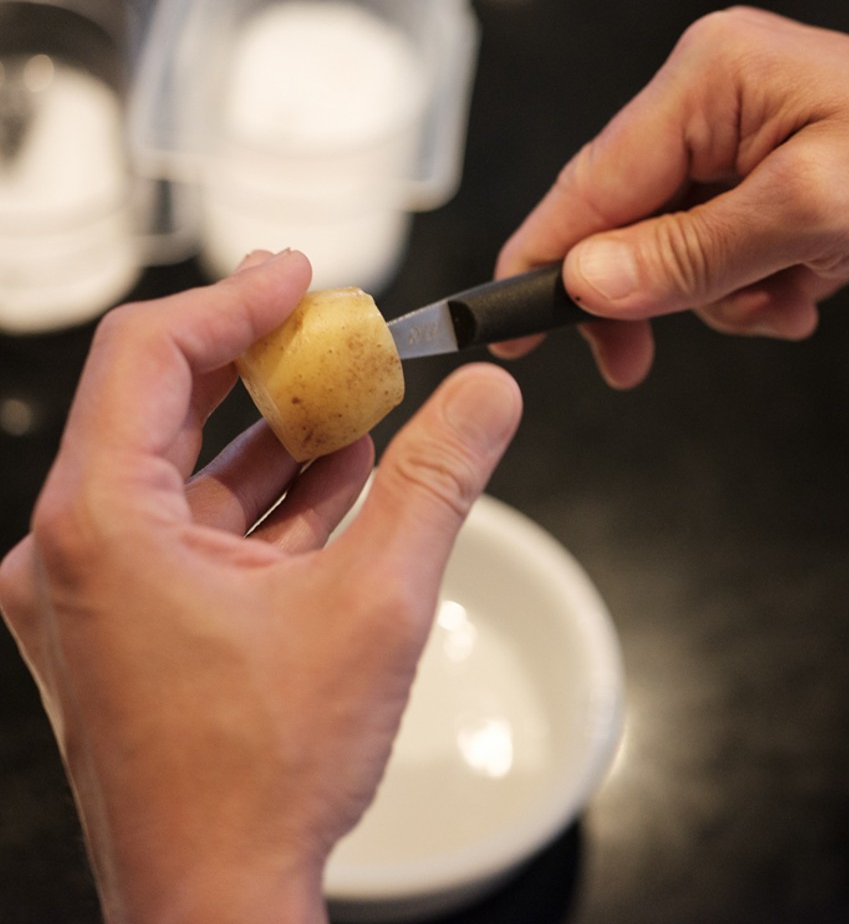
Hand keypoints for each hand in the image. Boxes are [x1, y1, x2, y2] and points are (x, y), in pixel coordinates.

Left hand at [0, 250, 522, 923]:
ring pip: (187, 471)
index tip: (304, 277)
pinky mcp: (129, 629)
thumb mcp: (379, 602)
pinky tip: (342, 478)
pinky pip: (195, 530)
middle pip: (165, 404)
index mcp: (101, 527)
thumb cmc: (265, 775)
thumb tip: (486, 395)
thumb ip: (439, 481)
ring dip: (276, 432)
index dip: (235, 299)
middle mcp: (74, 553)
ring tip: (363, 402)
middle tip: (338, 330)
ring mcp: (96, 596)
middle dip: (264, 363)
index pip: (150, 353)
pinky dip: (265, 498)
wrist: (221, 902)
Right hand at [495, 6, 848, 385]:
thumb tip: (587, 281)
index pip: (594, 178)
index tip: (503, 326)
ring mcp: (748, 132)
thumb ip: (690, 251)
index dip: (544, 257)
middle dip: (650, 291)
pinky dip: (758, 283)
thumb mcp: (810, 215)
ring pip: (679, 244)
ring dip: (724, 293)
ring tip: (794, 297)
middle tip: (637, 365)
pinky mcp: (777, 169)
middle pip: (627, 214)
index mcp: (711, 76)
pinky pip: (728, 245)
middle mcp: (718, 94)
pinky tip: (812, 285)